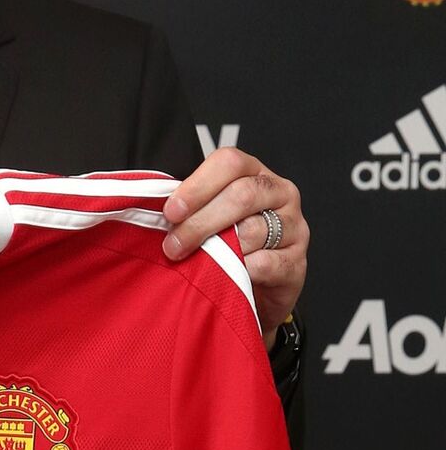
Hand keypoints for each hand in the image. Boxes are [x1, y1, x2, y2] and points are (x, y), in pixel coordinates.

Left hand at [161, 148, 308, 348]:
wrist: (256, 287)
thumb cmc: (226, 242)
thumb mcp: (208, 216)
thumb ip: (190, 206)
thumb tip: (151, 209)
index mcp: (254, 172)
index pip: (230, 162)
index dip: (197, 186)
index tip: (170, 212)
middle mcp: (279, 192)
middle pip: (241, 195)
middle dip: (200, 222)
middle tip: (173, 244)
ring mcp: (294, 226)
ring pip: (252, 231)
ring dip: (217, 249)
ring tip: (196, 261)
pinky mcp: (299, 262)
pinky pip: (265, 263)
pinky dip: (240, 271)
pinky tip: (228, 276)